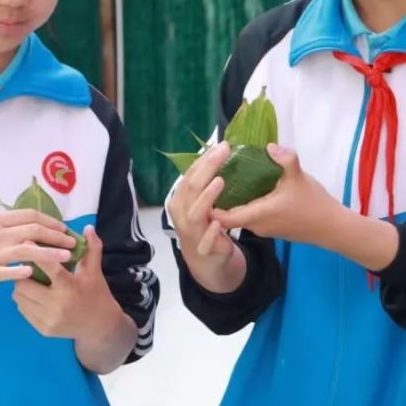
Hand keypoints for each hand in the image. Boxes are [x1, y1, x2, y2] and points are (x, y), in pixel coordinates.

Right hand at [0, 209, 76, 295]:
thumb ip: (6, 226)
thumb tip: (32, 225)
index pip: (29, 215)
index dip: (50, 220)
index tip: (64, 228)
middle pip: (33, 230)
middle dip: (57, 236)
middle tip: (72, 242)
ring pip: (27, 250)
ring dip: (50, 253)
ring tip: (67, 257)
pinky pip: (10, 272)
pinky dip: (25, 271)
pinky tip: (37, 273)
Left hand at [12, 226, 120, 339]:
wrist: (100, 327)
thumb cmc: (97, 294)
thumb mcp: (95, 271)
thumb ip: (92, 249)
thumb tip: (88, 227)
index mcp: (70, 287)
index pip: (48, 267)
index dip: (35, 252)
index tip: (27, 241)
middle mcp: (57, 304)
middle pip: (24, 283)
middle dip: (24, 272)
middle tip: (27, 266)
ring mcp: (48, 319)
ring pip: (20, 297)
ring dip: (22, 286)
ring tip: (29, 279)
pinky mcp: (43, 329)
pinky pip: (23, 310)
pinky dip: (24, 300)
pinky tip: (33, 295)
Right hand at [167, 142, 244, 292]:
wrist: (206, 260)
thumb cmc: (203, 225)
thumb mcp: (200, 202)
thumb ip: (205, 183)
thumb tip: (220, 153)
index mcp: (180, 199)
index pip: (190, 175)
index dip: (204, 159)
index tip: (222, 145)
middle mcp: (182, 213)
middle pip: (192, 188)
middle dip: (208, 168)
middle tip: (225, 152)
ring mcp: (191, 231)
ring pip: (195, 213)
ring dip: (207, 197)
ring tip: (221, 181)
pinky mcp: (204, 249)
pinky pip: (206, 241)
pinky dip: (211, 232)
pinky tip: (218, 223)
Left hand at [214, 144, 339, 245]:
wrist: (331, 227)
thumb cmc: (314, 204)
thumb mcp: (299, 177)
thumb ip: (285, 158)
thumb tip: (269, 145)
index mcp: (258, 214)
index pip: (222, 217)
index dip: (209, 205)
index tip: (203, 186)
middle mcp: (255, 225)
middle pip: (225, 216)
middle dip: (215, 199)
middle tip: (210, 177)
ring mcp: (262, 228)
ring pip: (237, 216)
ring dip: (229, 201)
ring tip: (224, 178)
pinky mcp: (269, 228)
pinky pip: (247, 217)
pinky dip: (241, 204)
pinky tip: (244, 187)